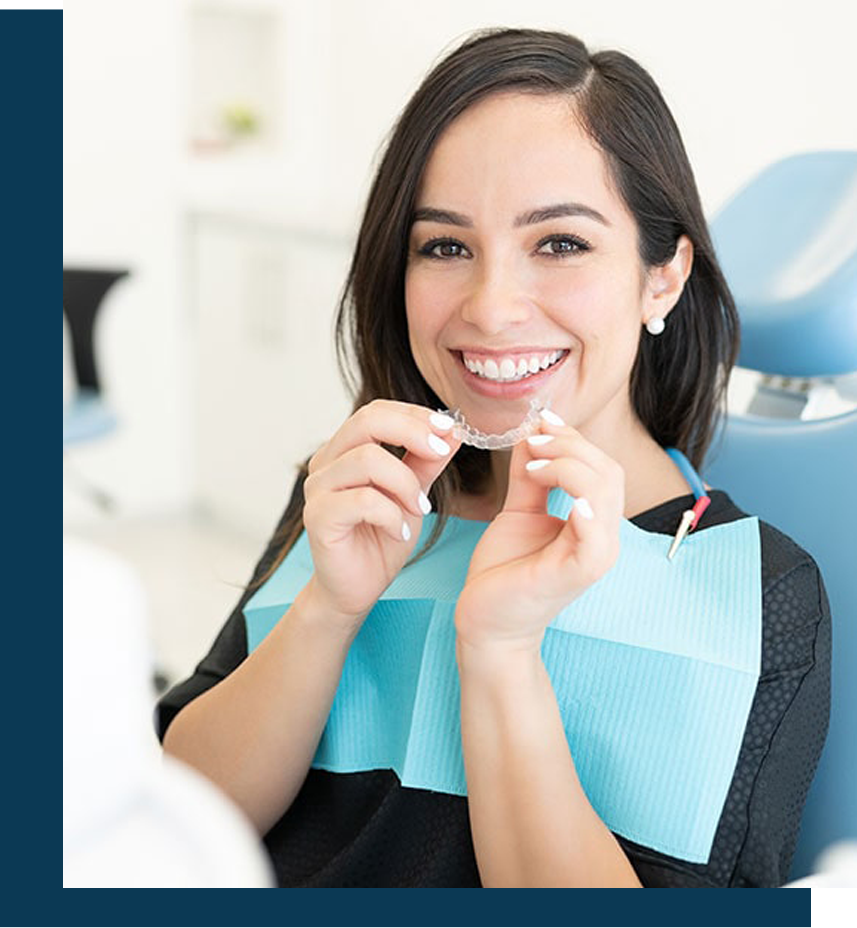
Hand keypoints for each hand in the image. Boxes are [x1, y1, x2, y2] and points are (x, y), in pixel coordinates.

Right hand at [302, 400, 460, 626]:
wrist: (357, 589)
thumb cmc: (381, 539)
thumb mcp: (413, 494)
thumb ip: (427, 463)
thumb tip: (454, 430)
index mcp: (345, 450)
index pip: (377, 412)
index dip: (415, 415)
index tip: (450, 429)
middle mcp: (326, 462)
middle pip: (367, 421)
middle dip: (412, 432)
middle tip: (441, 453)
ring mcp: (318, 489)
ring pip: (368, 460)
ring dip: (406, 483)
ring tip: (420, 509)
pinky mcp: (318, 517)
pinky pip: (362, 501)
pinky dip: (391, 515)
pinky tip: (401, 532)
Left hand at [455, 416, 623, 652]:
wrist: (487, 620)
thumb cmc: (505, 570)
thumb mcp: (518, 511)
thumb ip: (531, 476)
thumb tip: (533, 433)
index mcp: (593, 521)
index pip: (601, 466)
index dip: (573, 438)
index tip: (540, 421)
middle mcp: (602, 537)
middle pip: (607, 472)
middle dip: (570, 446)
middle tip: (533, 441)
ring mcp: (595, 556)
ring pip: (604, 492)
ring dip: (568, 466)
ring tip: (534, 465)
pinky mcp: (577, 573)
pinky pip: (596, 538)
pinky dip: (585, 509)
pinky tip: (561, 492)